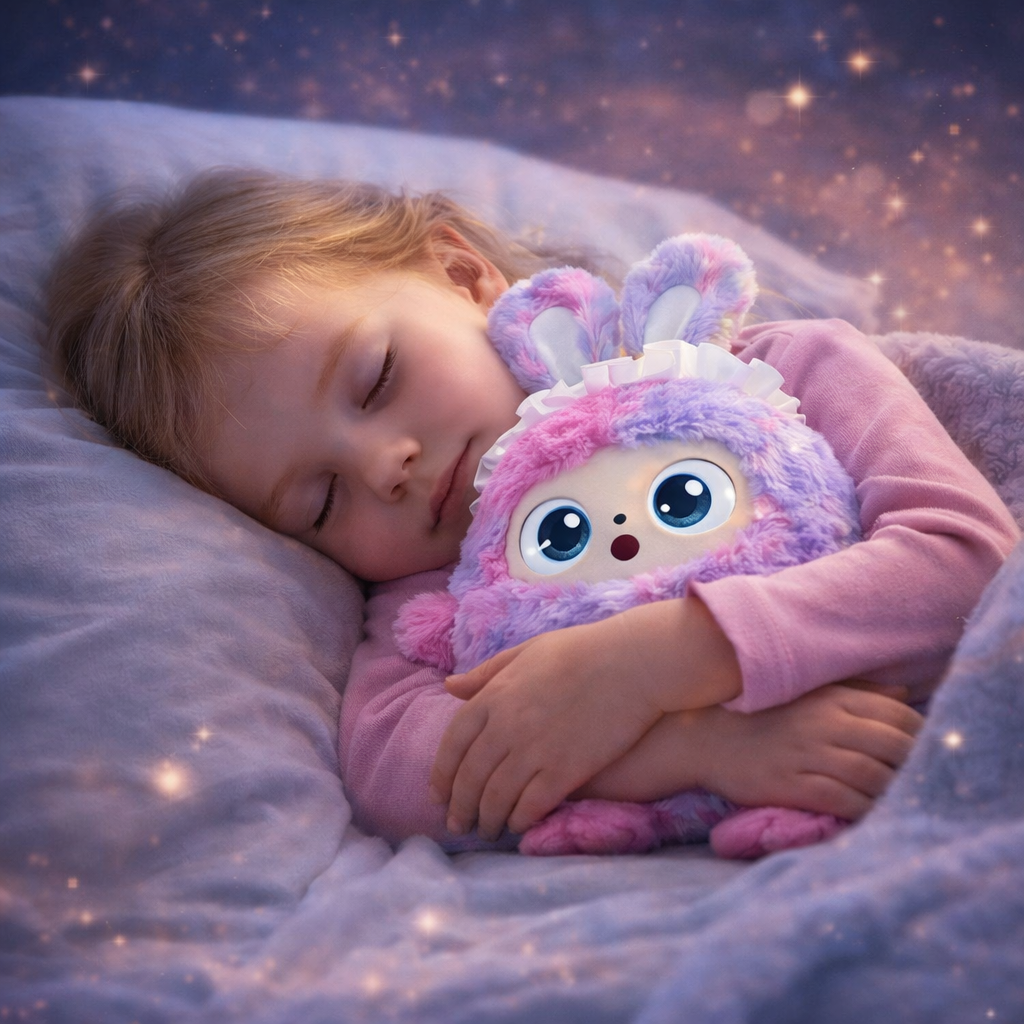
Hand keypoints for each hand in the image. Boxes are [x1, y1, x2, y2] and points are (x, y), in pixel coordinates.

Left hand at [429, 618, 664, 841]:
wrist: (631, 662)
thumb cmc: (581, 650)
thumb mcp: (526, 652)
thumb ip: (487, 673)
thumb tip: (449, 686)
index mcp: (493, 696)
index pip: (453, 744)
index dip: (442, 774)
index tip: (439, 794)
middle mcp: (506, 726)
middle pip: (470, 777)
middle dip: (460, 806)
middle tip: (458, 824)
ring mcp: (534, 750)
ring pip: (496, 797)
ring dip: (486, 819)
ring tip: (487, 831)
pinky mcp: (564, 771)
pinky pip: (530, 806)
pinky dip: (518, 820)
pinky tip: (518, 826)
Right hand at [694, 682, 921, 819]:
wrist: (708, 738)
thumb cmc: (763, 716)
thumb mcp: (808, 694)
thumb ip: (856, 691)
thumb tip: (902, 695)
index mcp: (831, 698)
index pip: (897, 715)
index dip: (923, 735)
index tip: (933, 752)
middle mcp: (824, 723)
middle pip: (892, 745)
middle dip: (916, 766)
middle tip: (926, 782)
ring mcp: (807, 754)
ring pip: (871, 775)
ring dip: (894, 792)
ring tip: (906, 802)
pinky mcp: (791, 784)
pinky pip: (841, 800)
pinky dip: (865, 811)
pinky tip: (874, 817)